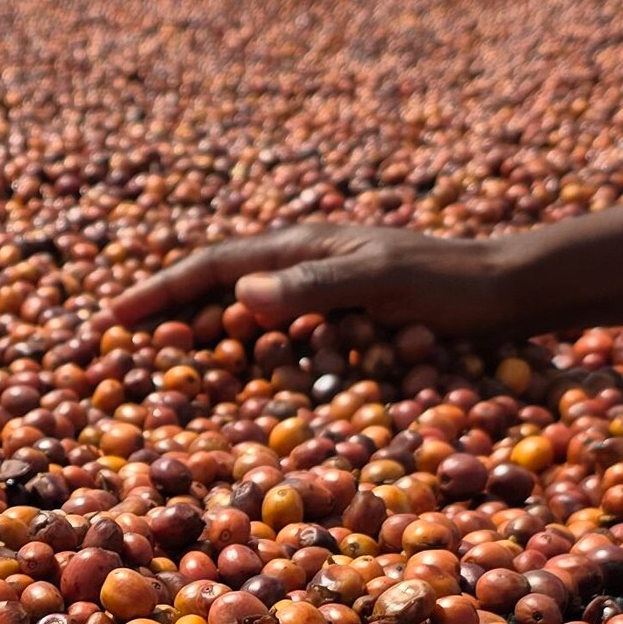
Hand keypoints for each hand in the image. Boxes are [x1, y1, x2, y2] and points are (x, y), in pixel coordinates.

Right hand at [108, 218, 516, 336]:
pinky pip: (280, 334)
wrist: (509, 291)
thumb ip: (314, 286)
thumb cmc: (449, 284)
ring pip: (244, 310)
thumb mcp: (381, 280)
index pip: (212, 266)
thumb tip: (239, 297)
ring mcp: (323, 292)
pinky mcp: (344, 319)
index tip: (113, 317)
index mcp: (301, 248)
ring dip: (203, 330)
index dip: (160, 291)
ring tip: (163, 360)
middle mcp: (305, 266)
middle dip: (168, 309)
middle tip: (119, 344)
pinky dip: (248, 349)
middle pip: (218, 286)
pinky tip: (238, 375)